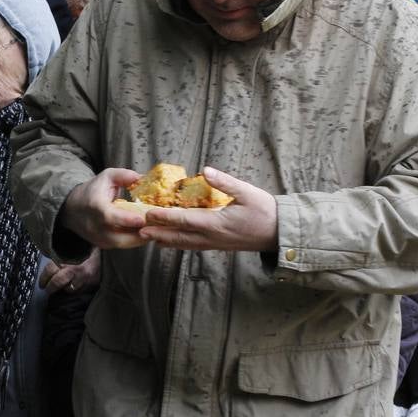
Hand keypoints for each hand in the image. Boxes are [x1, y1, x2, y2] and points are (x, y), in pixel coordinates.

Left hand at [39, 248, 101, 294]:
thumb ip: (63, 253)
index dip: (43, 278)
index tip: (41, 283)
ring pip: (68, 289)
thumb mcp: (75, 247)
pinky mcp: (91, 284)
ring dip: (63, 289)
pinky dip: (75, 290)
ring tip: (61, 288)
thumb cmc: (90, 248)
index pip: (49, 270)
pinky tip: (73, 287)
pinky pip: (79, 291)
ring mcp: (83, 278)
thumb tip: (50, 258)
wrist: (107, 253)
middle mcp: (75, 269)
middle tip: (47, 289)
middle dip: (50, 288)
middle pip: (57, 282)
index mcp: (68, 258)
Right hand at [60, 168, 147, 249]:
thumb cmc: (93, 191)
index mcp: (95, 206)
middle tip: (157, 227)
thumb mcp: (106, 177)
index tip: (142, 219)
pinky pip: (121, 245)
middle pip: (117, 237)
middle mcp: (94, 226)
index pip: (109, 217)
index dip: (126, 220)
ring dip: (140, 239)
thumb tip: (142, 178)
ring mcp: (98, 238)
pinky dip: (134, 241)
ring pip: (121, 244)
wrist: (72, 209)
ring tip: (155, 230)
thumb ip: (124, 176)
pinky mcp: (102, 245)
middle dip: (139, 235)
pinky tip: (146, 233)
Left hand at [138, 167, 277, 251]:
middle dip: (158, 232)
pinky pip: (193, 246)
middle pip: (178, 237)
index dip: (165, 217)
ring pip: (184, 244)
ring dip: (165, 240)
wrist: (279, 233)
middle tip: (138, 229)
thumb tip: (206, 170)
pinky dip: (178, 243)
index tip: (148, 214)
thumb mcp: (247, 192)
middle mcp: (211, 237)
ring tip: (147, 236)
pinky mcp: (217, 245)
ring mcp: (214, 243)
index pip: (184, 220)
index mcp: (216, 223)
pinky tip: (170, 241)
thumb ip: (225, 182)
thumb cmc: (265, 211)